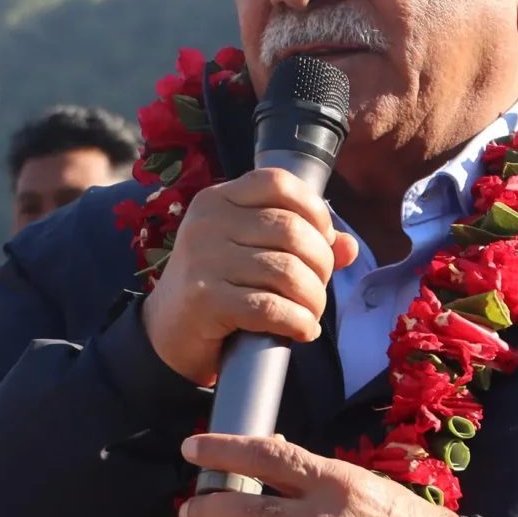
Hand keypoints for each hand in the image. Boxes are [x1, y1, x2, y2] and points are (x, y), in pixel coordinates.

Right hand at [143, 169, 356, 385]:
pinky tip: (303, 330)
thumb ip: (299, 244)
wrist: (168, 334)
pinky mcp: (205, 299)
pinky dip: (298, 322)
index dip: (314, 209)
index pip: (278, 182)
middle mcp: (208, 221)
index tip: (324, 240)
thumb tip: (349, 246)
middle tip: (318, 286)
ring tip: (311, 313)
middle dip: (321, 263)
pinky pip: (270, 307)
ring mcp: (203, 259)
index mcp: (219, 199)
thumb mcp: (252, 254)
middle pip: (291, 230)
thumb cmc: (219, 286)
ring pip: (286, 271)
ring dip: (312, 298)